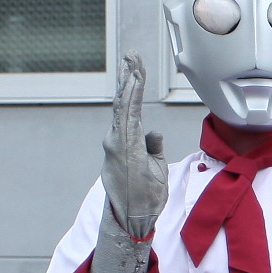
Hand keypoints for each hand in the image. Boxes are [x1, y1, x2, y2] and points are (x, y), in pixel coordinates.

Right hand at [100, 54, 168, 240]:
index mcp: (126, 142)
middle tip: (132, 54)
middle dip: (129, 77)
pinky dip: (130, 97)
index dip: (133, 87)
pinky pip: (127, 116)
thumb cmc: (146, 196)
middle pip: (123, 102)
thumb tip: (153, 132)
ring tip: (133, 62)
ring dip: (130, 82)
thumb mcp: (154, 167)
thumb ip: (152, 147)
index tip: (135, 68)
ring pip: (124, 106)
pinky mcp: (122, 147)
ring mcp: (117, 143)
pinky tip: (133, 82)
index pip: (129, 108)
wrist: (135, 218)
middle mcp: (117, 139)